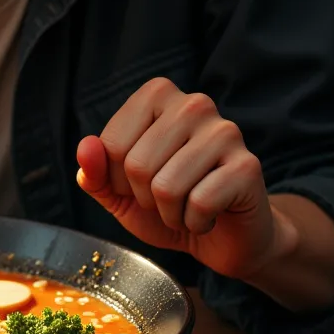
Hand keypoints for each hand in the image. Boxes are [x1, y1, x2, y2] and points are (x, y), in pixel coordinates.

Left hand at [76, 78, 291, 281]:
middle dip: (145, 198)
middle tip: (168, 199)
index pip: (110, 143)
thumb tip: (86, 148)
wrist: (224, 239)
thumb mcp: (120, 194)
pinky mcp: (247, 165)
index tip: (140, 184)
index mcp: (158, 95)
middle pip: (137, 165)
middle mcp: (194, 103)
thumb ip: (96, 173)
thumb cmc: (169, 207)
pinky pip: (199, 204)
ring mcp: (225, 132)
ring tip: (187, 207)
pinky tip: (211, 216)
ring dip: (170, 214)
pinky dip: (196, 223)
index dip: (116, 179)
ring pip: (166, 187)